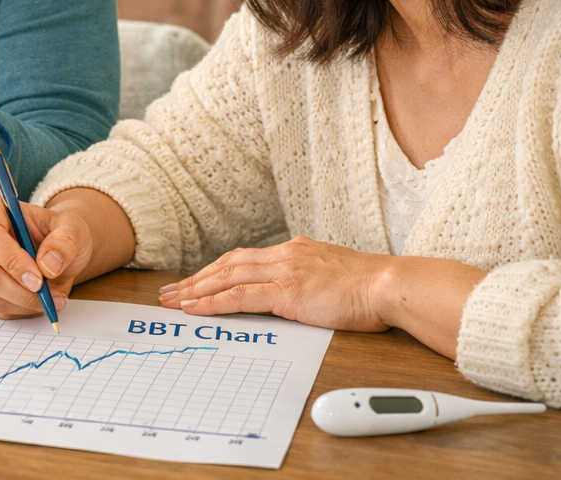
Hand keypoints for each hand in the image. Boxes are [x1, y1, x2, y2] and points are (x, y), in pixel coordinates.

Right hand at [0, 193, 85, 317]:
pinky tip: (32, 302)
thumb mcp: (72, 229)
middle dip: (21, 291)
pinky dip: (14, 311)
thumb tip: (48, 265)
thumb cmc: (57, 233)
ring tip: (48, 300)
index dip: (11, 261)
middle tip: (50, 297)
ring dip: (21, 304)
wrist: (52, 248)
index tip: (38, 280)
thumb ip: (64, 242)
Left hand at [158, 236, 391, 331]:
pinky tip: (193, 309)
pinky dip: (212, 302)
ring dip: (195, 291)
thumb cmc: (371, 289)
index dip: (215, 271)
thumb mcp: (334, 276)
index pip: (244, 259)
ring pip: (226, 278)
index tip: (195, 282)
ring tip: (172, 301)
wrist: (391, 286)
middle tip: (169, 291)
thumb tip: (300, 292)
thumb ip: (311, 279)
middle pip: (227, 265)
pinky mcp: (286, 291)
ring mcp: (284, 271)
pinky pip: (238, 297)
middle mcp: (284, 255)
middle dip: (195, 279)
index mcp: (295, 251)